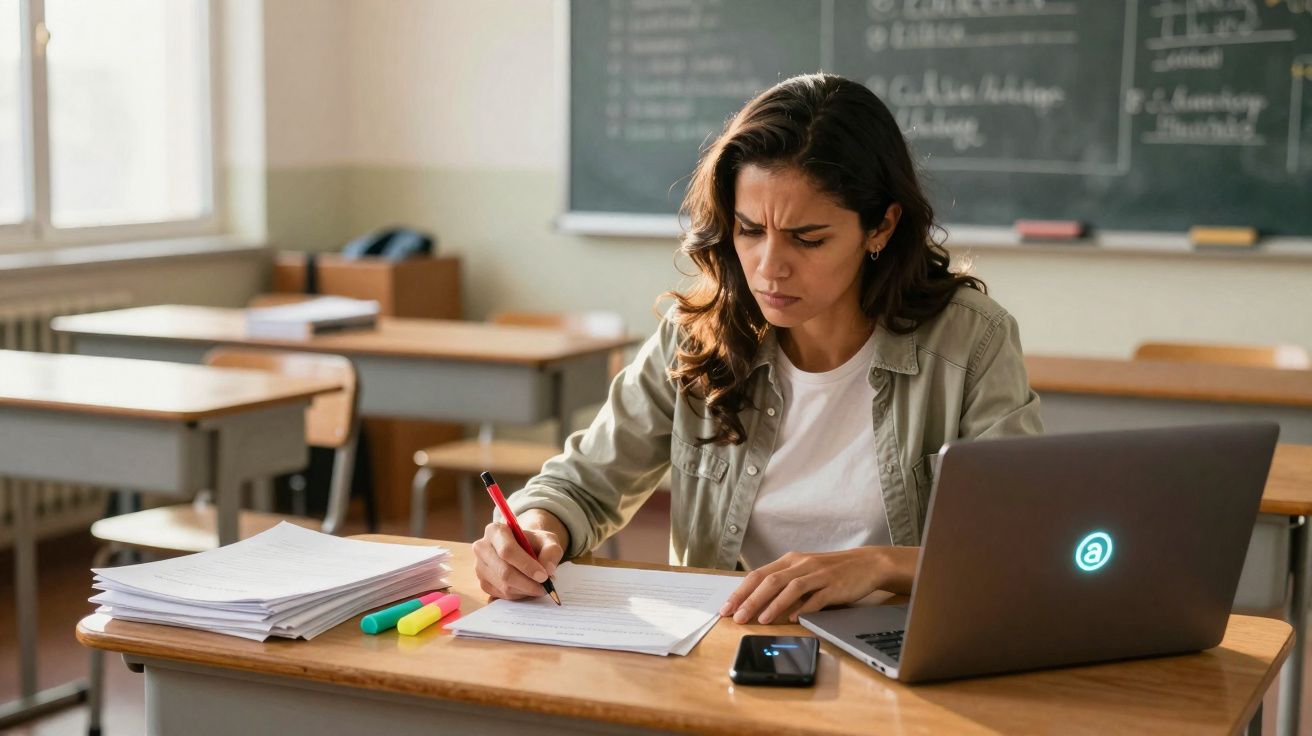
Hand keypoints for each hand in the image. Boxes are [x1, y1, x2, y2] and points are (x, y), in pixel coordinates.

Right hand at [472, 509, 567, 600]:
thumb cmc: (533, 542)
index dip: (526, 565)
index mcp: (495, 531)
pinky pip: (502, 595)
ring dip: (526, 590)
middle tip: (546, 586)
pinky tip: (528, 587)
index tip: (544, 576)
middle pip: (504, 572)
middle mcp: (482, 548)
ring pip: (504, 586)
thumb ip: (551, 551)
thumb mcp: (548, 540)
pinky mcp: (483, 583)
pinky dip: (519, 594)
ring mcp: (480, 567)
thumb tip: (548, 570)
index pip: (507, 551)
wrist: (523, 548)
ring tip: (540, 586)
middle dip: (528, 583)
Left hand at [719, 547, 918, 624]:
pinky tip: (793, 618)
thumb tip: (757, 603)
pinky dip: (804, 608)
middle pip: (769, 581)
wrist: (866, 563)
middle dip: (750, 600)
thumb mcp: (803, 572)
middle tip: (736, 617)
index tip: (726, 608)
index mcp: (790, 560)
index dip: (740, 592)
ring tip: (760, 620)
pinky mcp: (835, 586)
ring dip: (773, 605)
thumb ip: (783, 584)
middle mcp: (801, 564)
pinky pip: (816, 598)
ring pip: (790, 587)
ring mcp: (818, 574)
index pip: (758, 575)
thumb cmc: (830, 571)